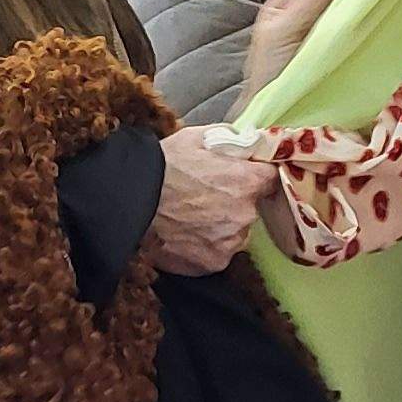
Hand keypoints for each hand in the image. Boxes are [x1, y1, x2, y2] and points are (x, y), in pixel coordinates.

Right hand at [142, 125, 270, 276]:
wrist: (130, 202)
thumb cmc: (162, 166)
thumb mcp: (196, 138)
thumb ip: (231, 139)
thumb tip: (249, 142)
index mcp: (246, 181)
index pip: (271, 180)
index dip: (257, 178)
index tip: (244, 178)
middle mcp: (244, 215)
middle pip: (251, 209)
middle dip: (235, 203)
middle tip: (205, 197)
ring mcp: (229, 242)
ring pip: (234, 234)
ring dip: (220, 227)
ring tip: (191, 218)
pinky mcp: (213, 264)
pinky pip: (217, 253)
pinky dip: (205, 247)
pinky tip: (185, 235)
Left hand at [242, 0, 354, 98]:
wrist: (275, 104)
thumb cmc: (269, 67)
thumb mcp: (282, 30)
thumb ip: (305, 4)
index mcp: (285, 3)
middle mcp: (303, 11)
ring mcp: (318, 27)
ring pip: (338, 2)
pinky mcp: (332, 43)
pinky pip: (345, 23)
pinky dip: (356, 14)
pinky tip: (366, 10)